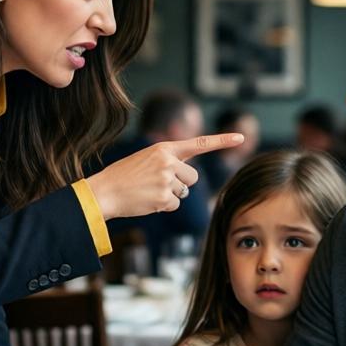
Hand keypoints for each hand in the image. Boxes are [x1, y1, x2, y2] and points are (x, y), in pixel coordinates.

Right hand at [85, 134, 243, 219]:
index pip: (199, 143)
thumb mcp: (146, 158)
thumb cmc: (123, 176)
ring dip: (171, 196)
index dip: (222, 141)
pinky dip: (163, 206)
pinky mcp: (164, 198)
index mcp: (164, 148)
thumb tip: (187, 178)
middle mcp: (168, 161)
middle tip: (158, 185)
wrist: (104, 191)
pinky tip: (147, 201)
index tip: (241, 138)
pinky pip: (175, 205)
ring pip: (184, 192)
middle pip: (193, 178)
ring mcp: (167, 180)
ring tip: (148, 191)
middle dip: (181, 184)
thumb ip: (167, 161)